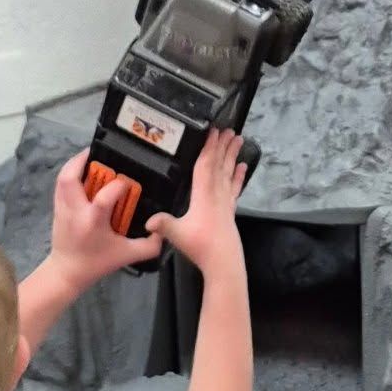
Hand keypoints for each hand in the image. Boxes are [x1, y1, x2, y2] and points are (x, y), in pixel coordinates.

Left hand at [49, 150, 162, 289]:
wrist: (67, 273)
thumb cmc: (97, 263)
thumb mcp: (127, 256)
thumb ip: (149, 245)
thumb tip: (164, 231)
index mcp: (93, 221)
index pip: (104, 196)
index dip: (119, 185)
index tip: (129, 183)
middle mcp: (75, 211)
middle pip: (70, 178)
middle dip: (83, 160)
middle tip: (100, 151)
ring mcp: (63, 208)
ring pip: (62, 178)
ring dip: (74, 164)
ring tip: (91, 156)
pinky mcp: (57, 209)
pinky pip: (60, 184)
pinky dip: (70, 173)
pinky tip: (82, 171)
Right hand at [145, 129, 246, 273]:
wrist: (224, 262)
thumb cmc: (200, 247)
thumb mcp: (177, 235)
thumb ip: (163, 224)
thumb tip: (148, 220)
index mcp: (204, 195)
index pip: (206, 165)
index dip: (209, 147)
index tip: (213, 131)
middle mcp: (217, 194)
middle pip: (220, 164)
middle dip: (223, 146)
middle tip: (229, 129)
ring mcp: (226, 201)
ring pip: (229, 173)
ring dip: (233, 155)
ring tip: (239, 139)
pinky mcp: (231, 210)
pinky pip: (235, 188)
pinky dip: (239, 176)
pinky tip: (243, 166)